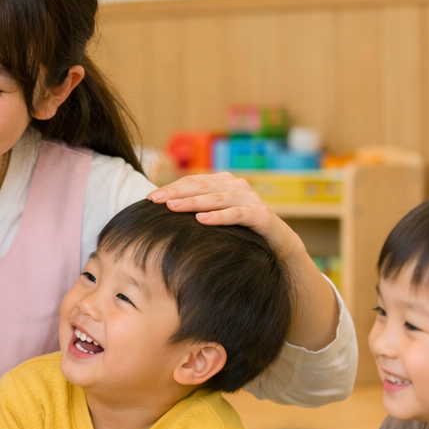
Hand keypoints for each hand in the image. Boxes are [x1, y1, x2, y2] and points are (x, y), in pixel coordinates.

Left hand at [148, 172, 296, 253]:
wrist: (279, 246)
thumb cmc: (242, 233)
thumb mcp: (217, 220)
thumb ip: (197, 212)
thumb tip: (164, 214)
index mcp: (224, 183)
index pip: (193, 182)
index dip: (171, 188)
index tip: (150, 198)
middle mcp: (237, 187)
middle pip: (202, 186)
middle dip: (176, 192)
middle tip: (155, 200)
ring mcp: (251, 199)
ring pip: (218, 198)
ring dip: (194, 202)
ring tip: (172, 207)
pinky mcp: (262, 215)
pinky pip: (238, 214)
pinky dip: (220, 216)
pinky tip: (202, 220)